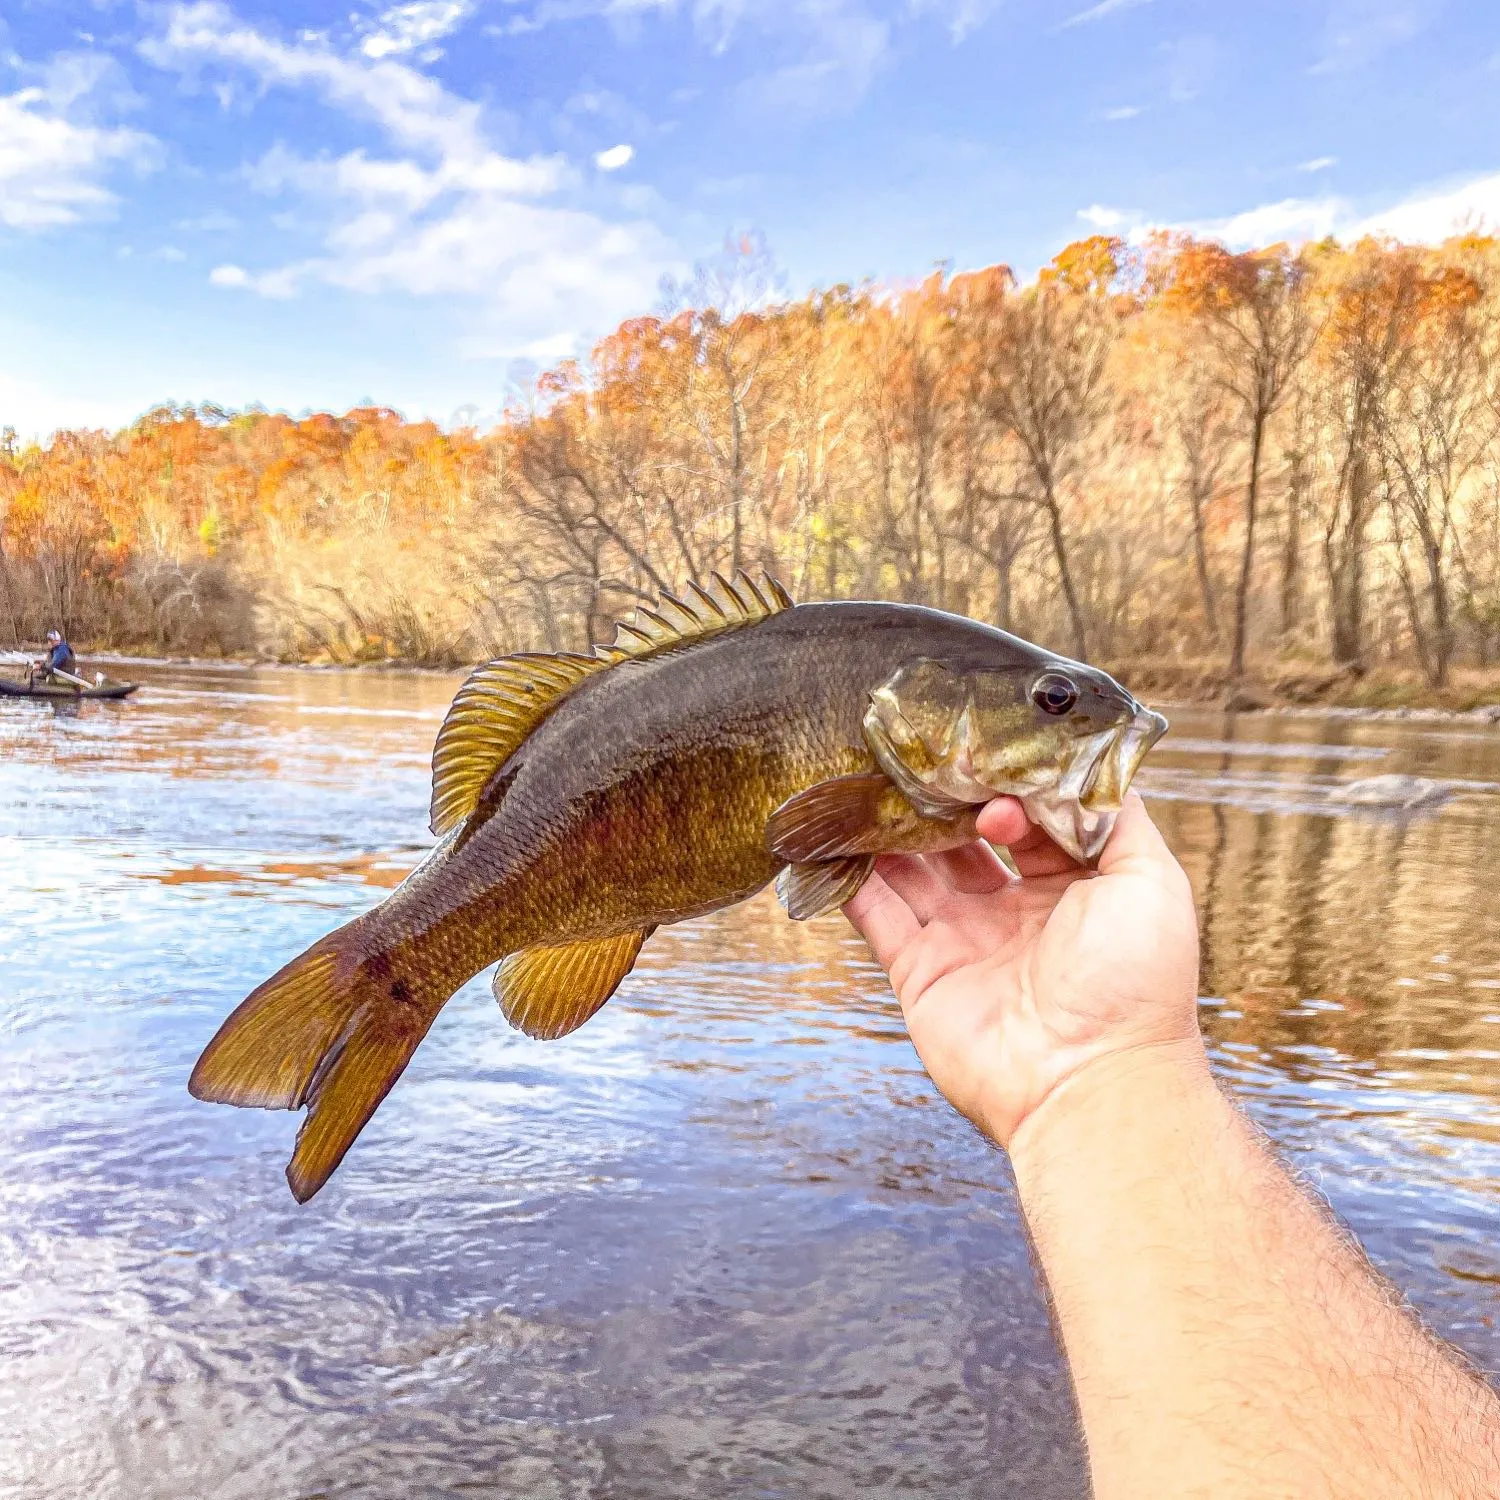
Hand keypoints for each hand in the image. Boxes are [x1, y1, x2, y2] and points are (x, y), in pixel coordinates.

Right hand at [843, 793, 1201, 1148]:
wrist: (1088, 1083)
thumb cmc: (1132, 985)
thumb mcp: (1150, 881)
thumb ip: (1118, 816)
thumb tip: (1080, 765)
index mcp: (1073, 889)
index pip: (1029, 818)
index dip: (1008, 788)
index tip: (990, 771)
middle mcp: (1017, 912)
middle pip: (965, 838)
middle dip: (942, 800)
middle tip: (916, 758)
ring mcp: (966, 942)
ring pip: (916, 869)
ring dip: (892, 828)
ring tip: (868, 781)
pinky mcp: (921, 974)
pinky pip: (878, 917)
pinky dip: (853, 879)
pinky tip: (834, 838)